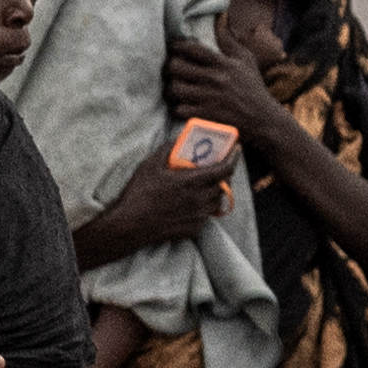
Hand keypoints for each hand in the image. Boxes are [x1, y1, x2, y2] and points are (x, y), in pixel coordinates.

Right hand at [77, 145, 242, 256]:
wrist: (130, 226)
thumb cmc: (139, 193)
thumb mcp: (150, 165)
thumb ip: (168, 149)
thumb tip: (179, 138)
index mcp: (191, 182)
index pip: (224, 169)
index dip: (233, 158)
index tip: (236, 150)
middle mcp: (199, 200)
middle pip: (224, 185)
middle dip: (225, 174)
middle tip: (219, 167)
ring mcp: (198, 216)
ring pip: (218, 201)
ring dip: (216, 191)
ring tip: (206, 185)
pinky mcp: (194, 229)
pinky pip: (207, 215)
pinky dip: (205, 207)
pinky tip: (192, 202)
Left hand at [159, 27, 274, 141]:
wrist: (262, 119)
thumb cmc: (252, 87)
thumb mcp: (246, 59)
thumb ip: (229, 39)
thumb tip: (221, 15)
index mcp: (222, 63)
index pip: (191, 48)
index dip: (176, 45)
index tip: (173, 47)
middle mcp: (214, 79)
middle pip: (176, 67)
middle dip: (169, 68)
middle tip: (170, 70)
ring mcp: (209, 99)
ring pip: (174, 88)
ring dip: (170, 89)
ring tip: (173, 88)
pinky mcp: (206, 116)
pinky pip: (179, 109)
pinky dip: (177, 108)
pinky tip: (181, 105)